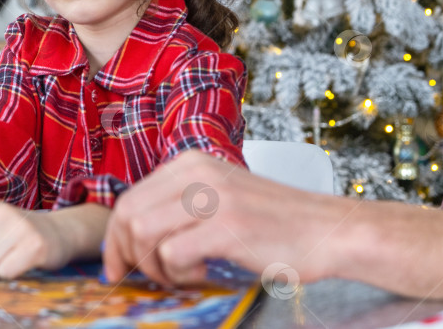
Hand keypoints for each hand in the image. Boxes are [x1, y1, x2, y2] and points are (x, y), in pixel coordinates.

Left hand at [103, 150, 340, 286]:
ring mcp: (213, 197)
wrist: (327, 229)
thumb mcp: (220, 196)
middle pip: (128, 215)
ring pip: (143, 233)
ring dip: (153, 267)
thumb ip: (180, 206)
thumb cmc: (274, 221)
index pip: (130, 198)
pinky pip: (172, 255)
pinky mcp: (227, 225)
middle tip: (137, 279)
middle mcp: (197, 172)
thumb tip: (133, 237)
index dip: (115, 237)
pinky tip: (201, 274)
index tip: (117, 265)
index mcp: (191, 163)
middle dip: (124, 255)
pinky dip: (178, 275)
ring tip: (179, 276)